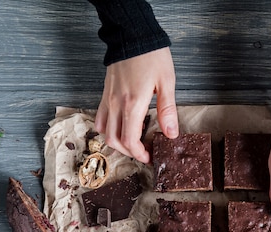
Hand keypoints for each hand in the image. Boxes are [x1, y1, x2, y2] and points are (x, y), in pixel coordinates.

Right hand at [94, 47, 178, 163]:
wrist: (133, 35)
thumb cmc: (152, 56)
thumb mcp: (167, 82)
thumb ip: (167, 110)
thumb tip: (171, 134)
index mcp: (133, 104)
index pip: (130, 140)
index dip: (139, 154)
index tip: (150, 157)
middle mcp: (117, 104)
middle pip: (115, 141)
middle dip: (130, 152)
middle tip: (145, 152)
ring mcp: (108, 99)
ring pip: (104, 132)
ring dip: (118, 142)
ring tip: (134, 141)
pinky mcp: (105, 94)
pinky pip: (100, 118)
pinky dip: (108, 129)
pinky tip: (122, 127)